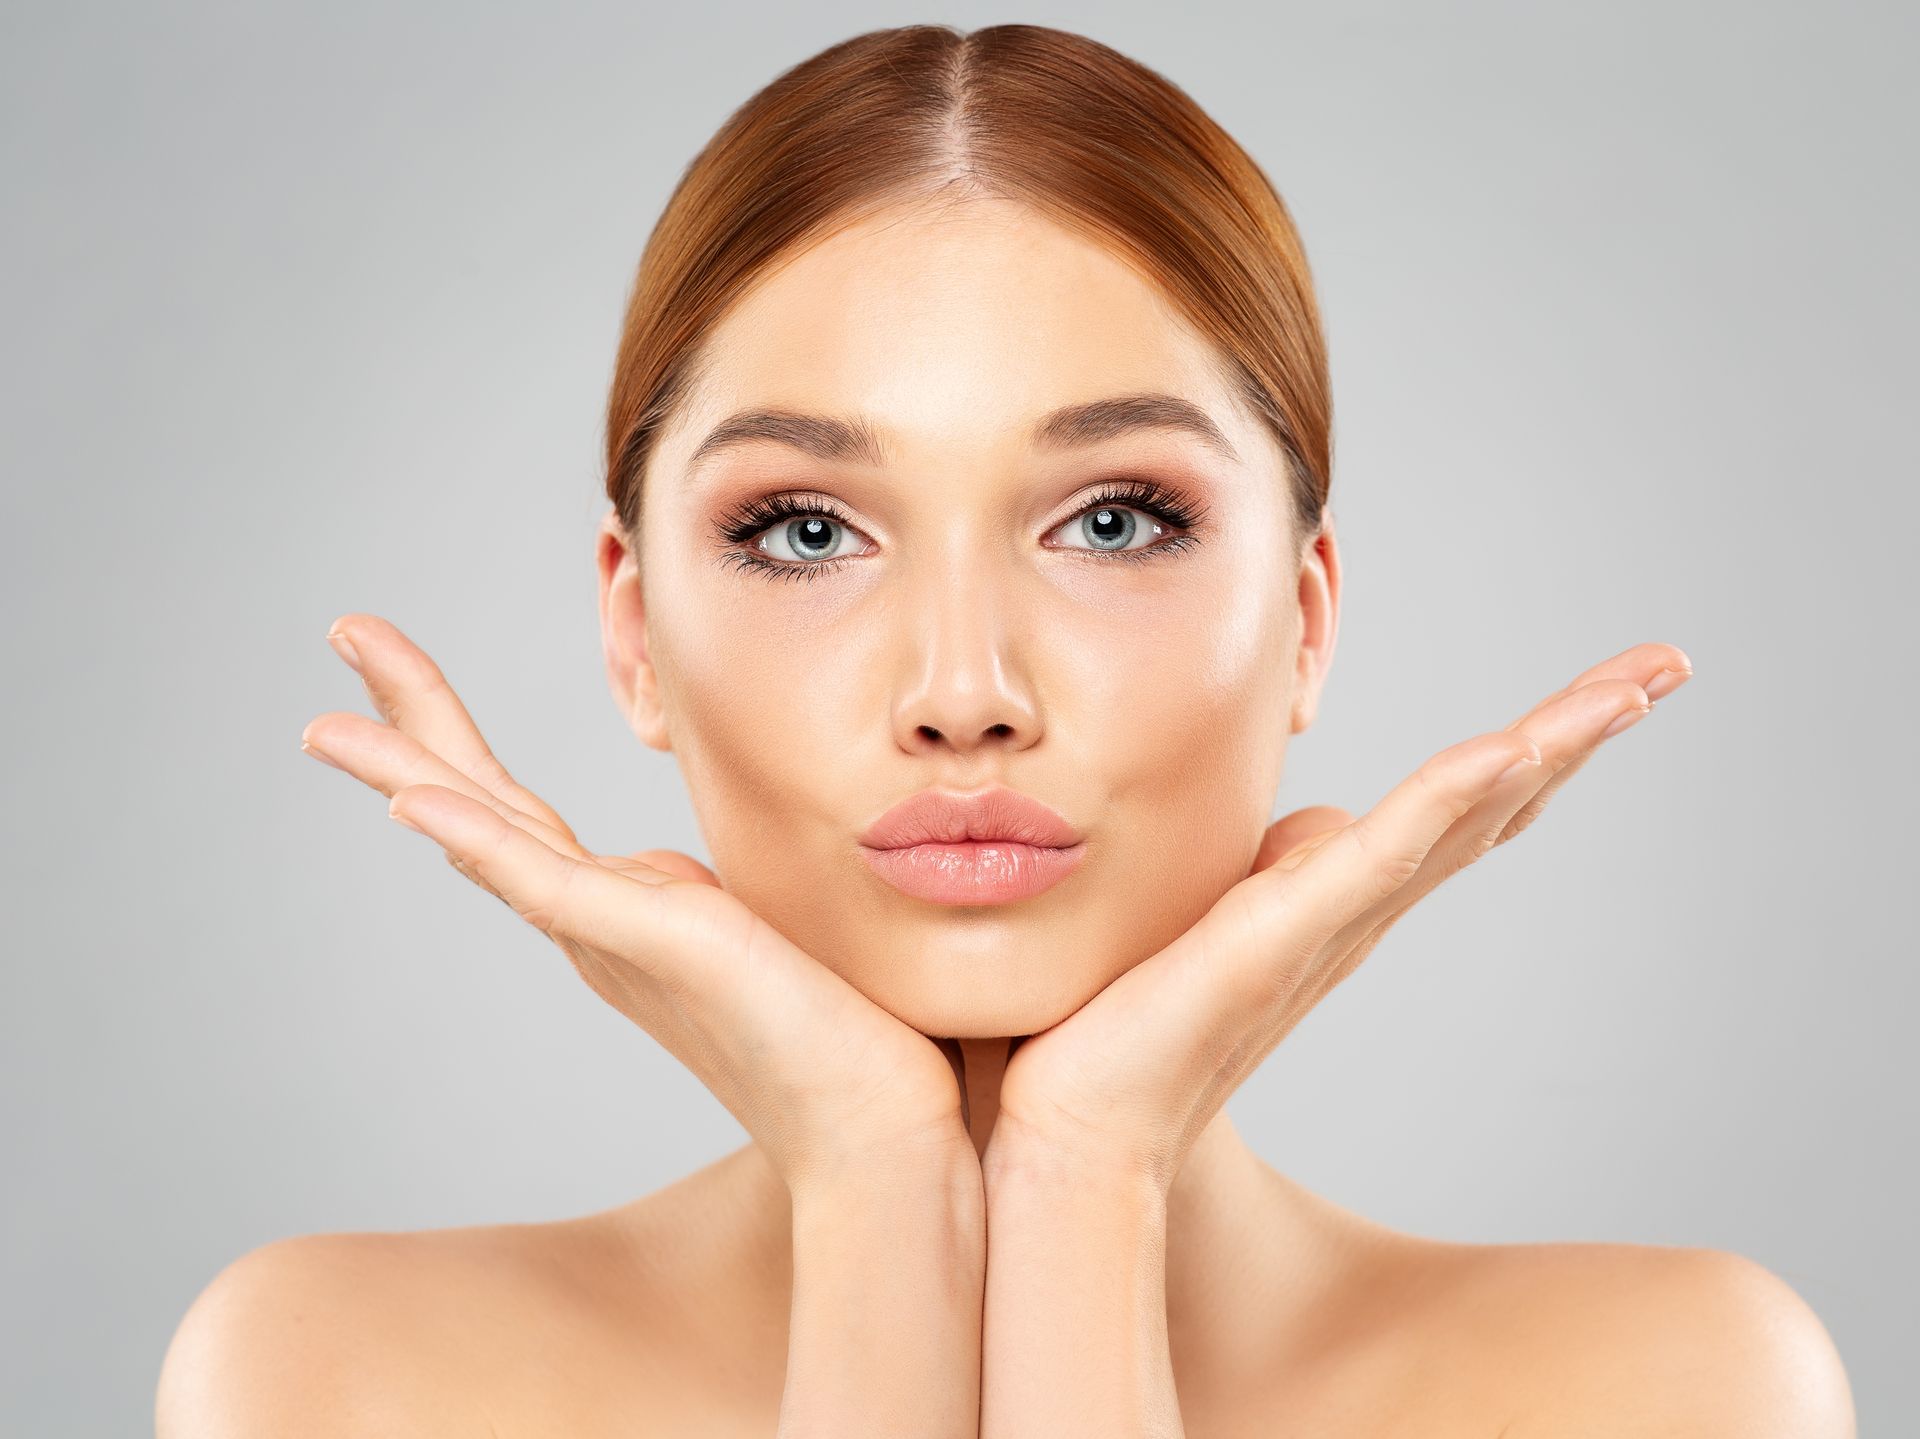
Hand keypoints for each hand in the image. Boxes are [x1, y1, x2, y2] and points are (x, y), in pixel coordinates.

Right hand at [300, 613, 975, 1192]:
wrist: (882, 1134)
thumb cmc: (848, 1042)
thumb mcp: (769, 931)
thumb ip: (720, 902)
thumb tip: (699, 869)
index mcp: (630, 913)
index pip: (520, 812)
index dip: (456, 742)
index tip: (400, 677)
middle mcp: (606, 926)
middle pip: (486, 802)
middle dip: (412, 717)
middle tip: (347, 630)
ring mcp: (622, 938)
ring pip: (493, 832)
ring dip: (407, 766)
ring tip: (325, 721)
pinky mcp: (663, 947)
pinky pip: (551, 885)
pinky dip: (480, 842)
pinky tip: (414, 802)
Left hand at [987, 642, 1694, 1191]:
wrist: (1082, 1119)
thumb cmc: (1132, 1025)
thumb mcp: (1214, 914)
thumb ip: (1271, 871)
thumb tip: (1315, 829)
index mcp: (1343, 902)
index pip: (1459, 808)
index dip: (1534, 748)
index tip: (1608, 690)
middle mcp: (1360, 911)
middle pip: (1496, 800)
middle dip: (1582, 728)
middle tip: (1666, 666)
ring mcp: (1334, 918)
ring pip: (1468, 811)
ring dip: (1556, 743)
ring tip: (1637, 685)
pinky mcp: (1288, 928)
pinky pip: (1389, 850)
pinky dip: (1456, 796)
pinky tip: (1517, 747)